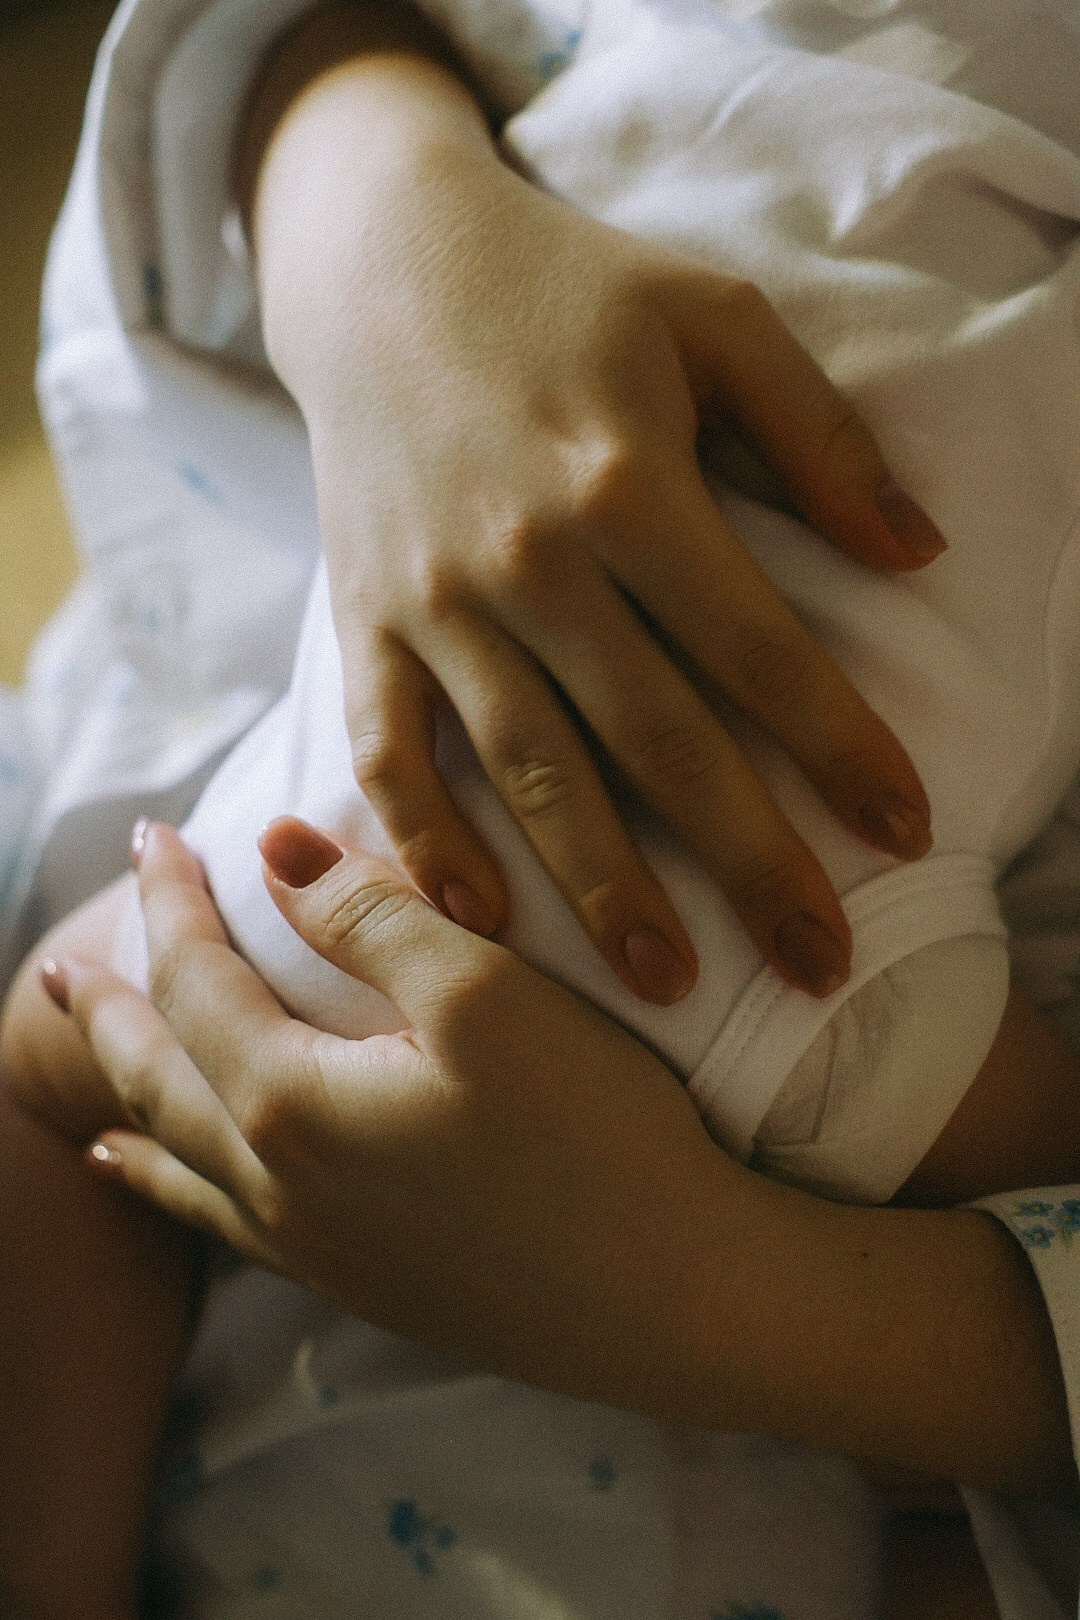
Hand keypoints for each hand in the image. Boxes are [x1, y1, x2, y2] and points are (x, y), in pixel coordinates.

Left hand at [56, 822, 1075, 1494]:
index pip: (200, 981)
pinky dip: (174, 1184)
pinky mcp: (367, 1286)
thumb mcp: (486, 995)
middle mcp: (281, 1187)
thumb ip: (371, 917)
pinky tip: (166, 1181)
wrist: (682, 1301)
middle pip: (161, 1078)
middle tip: (63, 964)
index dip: (171, 903)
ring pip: (180, 1160)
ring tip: (83, 1076)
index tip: (153, 836)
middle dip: (114, 1010)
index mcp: (293, 1104)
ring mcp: (319, 1249)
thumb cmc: (595, 1138)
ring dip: (130, 1100)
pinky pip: (224, 1222)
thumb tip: (275, 850)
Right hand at [249, 19, 940, 1002]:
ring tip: (671, 985)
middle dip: (748, 863)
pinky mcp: (367, 624)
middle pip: (657, 741)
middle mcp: (531, 562)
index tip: (909, 832)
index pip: (757, 650)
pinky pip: (392, 752)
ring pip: (532, 772)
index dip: (841, 748)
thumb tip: (918, 552)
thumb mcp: (716, 315)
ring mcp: (437, 604)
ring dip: (602, 889)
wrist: (382, 266)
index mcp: (628, 483)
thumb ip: (818, 435)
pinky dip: (427, 842)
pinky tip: (480, 920)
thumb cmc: (569, 289)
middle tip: (819, 965)